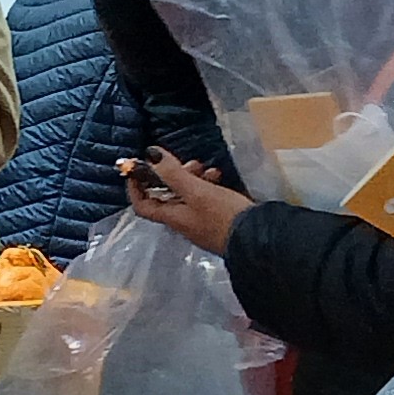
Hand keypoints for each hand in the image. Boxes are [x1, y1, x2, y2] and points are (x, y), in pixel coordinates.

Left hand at [120, 148, 248, 253]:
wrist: (257, 239)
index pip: (143, 205)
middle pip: (167, 197)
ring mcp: (200, 224)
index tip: (138, 169)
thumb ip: (173, 173)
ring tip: (209, 168)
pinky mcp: (217, 221)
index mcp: (173, 217)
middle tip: (189, 163)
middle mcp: (183, 223)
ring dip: (193, 179)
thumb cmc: (223, 216)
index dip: (135, 187)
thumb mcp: (197, 191)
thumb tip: (150, 154)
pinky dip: (208, 186)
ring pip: (187, 196)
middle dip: (173, 176)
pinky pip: (204, 200)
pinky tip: (220, 177)